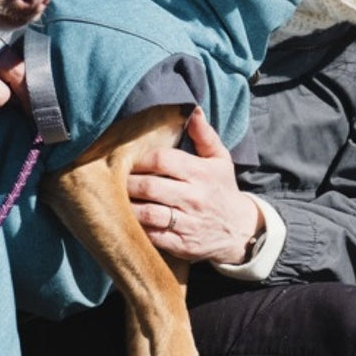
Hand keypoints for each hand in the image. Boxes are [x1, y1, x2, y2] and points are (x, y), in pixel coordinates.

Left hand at [127, 107, 262, 264]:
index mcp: (200, 173)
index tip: (130, 162)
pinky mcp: (182, 245)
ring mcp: (187, 223)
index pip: (162, 160)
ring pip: (147, 213)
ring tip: (118, 200)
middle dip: (127, 183)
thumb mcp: (220, 160)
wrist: (240, 230)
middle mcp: (194, 198)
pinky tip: (130, 221)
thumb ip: (204, 135)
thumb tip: (192, 110)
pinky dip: (138, 229)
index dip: (141, 160)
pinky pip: (153, 236)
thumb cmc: (222, 189)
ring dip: (128, 206)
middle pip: (149, 187)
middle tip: (115, 181)